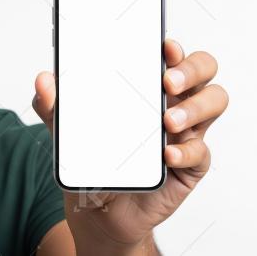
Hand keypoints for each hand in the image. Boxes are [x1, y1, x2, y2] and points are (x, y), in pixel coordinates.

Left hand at [32, 38, 228, 252]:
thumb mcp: (67, 130)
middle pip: (203, 70)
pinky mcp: (190, 164)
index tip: (163, 45)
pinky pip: (201, 151)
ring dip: (195, 106)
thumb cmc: (92, 159)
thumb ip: (53, 105)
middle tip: (166, 81)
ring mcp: (185, 132)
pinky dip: (186, 150)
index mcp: (147, 86)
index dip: (174, 47)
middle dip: (191, 69)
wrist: (97, 210)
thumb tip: (43, 80)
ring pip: (214, 102)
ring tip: (168, 120)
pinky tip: (167, 154)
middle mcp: (173, 101)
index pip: (172, 55)